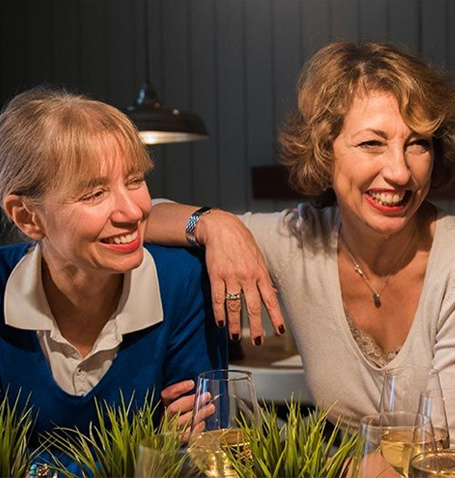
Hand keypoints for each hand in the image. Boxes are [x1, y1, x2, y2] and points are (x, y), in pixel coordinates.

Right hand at [161, 380, 213, 442]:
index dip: (178, 388)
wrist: (173, 436)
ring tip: (211, 407)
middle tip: (207, 395)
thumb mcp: (179, 400)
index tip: (192, 383)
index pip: (166, 394)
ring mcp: (168, 430)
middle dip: (191, 401)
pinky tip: (203, 423)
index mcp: (162, 404)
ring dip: (198, 414)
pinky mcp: (175, 441)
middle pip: (174, 408)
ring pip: (181, 422)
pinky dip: (195, 429)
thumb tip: (200, 386)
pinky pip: (185, 436)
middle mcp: (163, 417)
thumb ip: (185, 394)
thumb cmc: (181, 412)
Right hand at [198, 210, 285, 343]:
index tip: (279, 331)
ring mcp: (231, 276)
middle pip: (253, 307)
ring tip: (235, 337)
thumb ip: (264, 277)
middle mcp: (248, 277)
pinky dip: (219, 312)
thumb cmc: (242, 242)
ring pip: (234, 306)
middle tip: (257, 342)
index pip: (270, 299)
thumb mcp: (258, 258)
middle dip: (256, 327)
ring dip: (235, 324)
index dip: (276, 317)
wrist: (221, 227)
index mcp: (261, 273)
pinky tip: (220, 323)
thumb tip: (273, 293)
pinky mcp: (216, 275)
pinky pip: (218, 298)